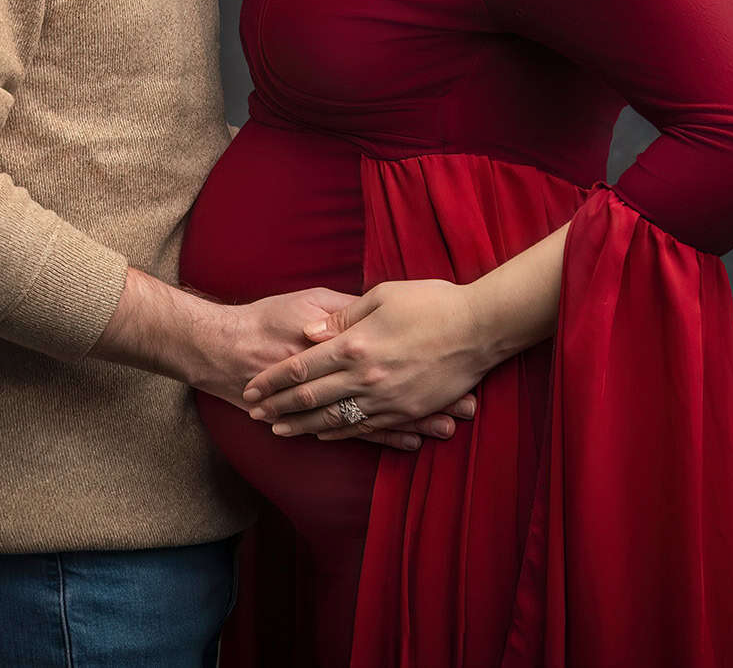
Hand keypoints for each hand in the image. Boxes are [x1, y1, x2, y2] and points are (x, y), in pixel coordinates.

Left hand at [239, 279, 492, 442]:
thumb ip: (342, 316)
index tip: (251, 387)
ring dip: (303, 426)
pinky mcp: (407, 411)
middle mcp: (366, 377)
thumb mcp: (382, 296)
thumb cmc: (432, 302)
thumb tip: (310, 334)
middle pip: (311, 398)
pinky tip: (324, 436)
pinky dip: (340, 434)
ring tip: (279, 430)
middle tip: (254, 414)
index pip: (300, 368)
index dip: (272, 381)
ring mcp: (387, 398)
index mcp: (355, 344)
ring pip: (334, 419)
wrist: (481, 327)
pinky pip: (366, 428)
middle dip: (278, 407)